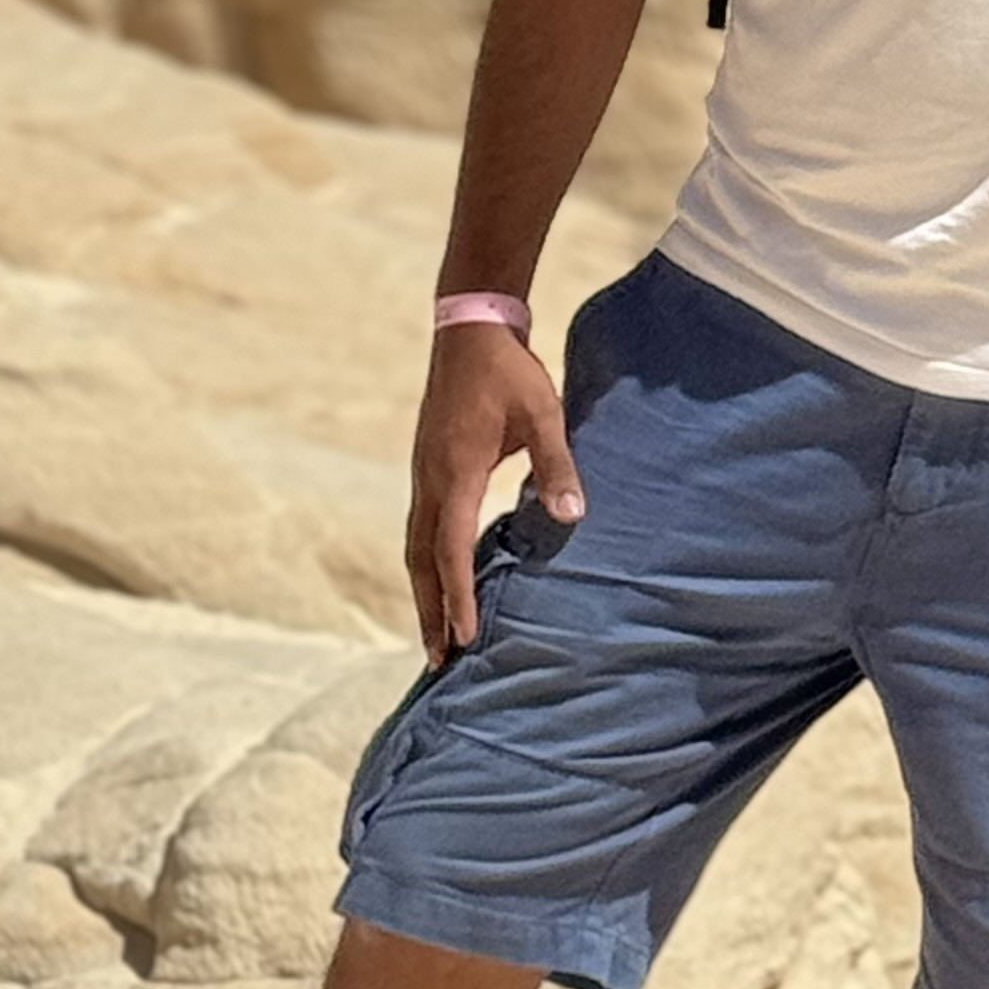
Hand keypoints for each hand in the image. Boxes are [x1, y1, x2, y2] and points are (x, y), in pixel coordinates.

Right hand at [404, 322, 583, 663]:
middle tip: (436, 659)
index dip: (458, 597)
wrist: (470, 329)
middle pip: (421, 560)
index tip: (465, 638)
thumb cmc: (510, 372)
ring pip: (416, 545)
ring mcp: (423, 473)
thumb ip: (557, 467)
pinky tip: (441, 576)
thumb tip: (572, 519)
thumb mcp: (544, 414)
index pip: (451, 549)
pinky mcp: (427, 466)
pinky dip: (427, 561)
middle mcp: (430, 480)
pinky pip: (421, 526)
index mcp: (456, 473)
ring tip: (433, 632)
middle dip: (428, 610)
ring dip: (424, 589)